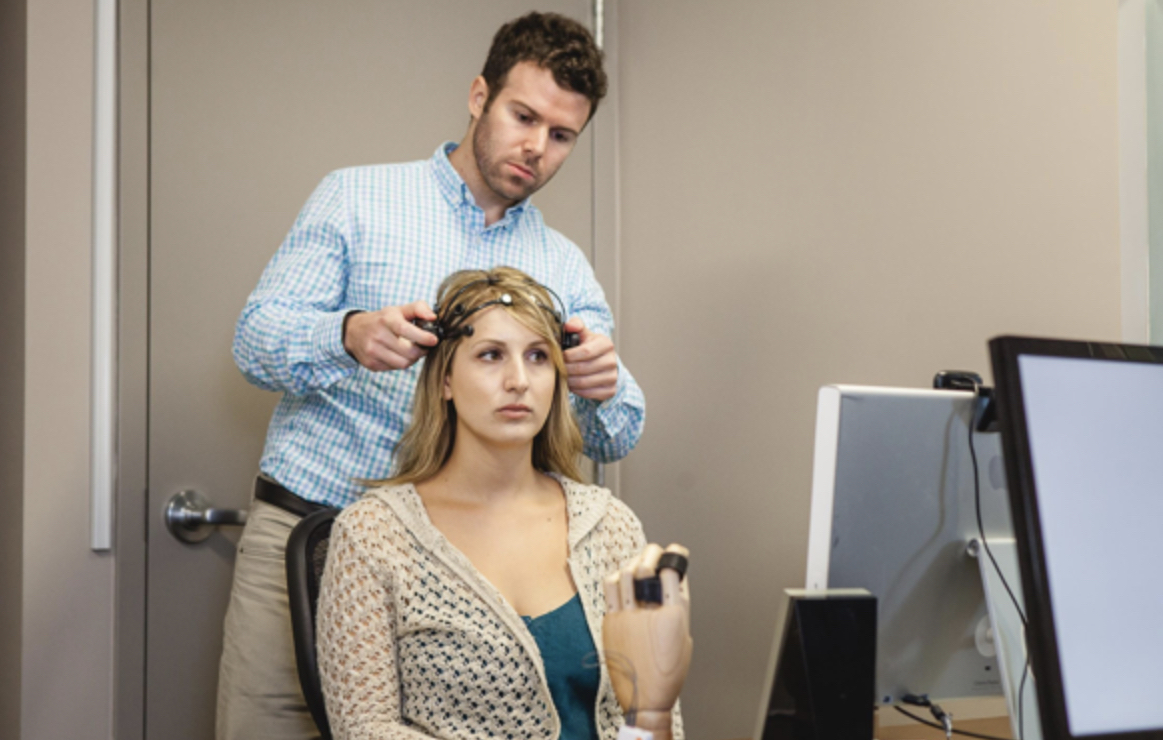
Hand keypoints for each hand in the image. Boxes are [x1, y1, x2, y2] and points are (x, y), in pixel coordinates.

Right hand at [342, 301, 438, 370]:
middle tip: (423, 347)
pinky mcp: (371, 364)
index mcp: (386, 320)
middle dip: (421, 351)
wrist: (353, 331)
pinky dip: (400, 363)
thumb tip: (433, 317)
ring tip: (411, 351)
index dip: (422, 337)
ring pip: (403, 364)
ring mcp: (372, 351)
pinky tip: (398, 355)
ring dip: (412, 359)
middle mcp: (377, 335)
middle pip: (408, 352)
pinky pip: (394, 369)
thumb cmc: (383, 319)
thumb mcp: (399, 309)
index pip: (405, 330)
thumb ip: (419, 308)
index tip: (434, 340)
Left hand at [563, 318, 618, 401]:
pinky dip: (577, 390)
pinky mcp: (610, 390)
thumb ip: (575, 325)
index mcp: (606, 344)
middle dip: (567, 369)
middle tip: (559, 368)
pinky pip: (589, 394)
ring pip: (584, 382)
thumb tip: (569, 326)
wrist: (602, 363)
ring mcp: (613, 377)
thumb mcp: (583, 334)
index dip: (569, 355)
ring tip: (563, 376)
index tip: (561, 356)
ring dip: (570, 381)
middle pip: (583, 368)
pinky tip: (572, 384)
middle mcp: (612, 361)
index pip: (586, 351)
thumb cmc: (588, 347)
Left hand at [603, 544, 691, 739]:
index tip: (675, 551)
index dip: (674, 555)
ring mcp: (626, 617)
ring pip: (624, 573)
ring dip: (633, 563)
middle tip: (654, 551)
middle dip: (651, 552)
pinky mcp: (610, 622)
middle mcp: (649, 613)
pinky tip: (622, 580)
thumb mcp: (684, 635)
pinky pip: (609, 590)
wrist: (644, 698)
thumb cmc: (669, 672)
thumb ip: (679, 606)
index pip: (671, 572)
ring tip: (637, 563)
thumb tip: (674, 579)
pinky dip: (616, 579)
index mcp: (673, 616)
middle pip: (645, 567)